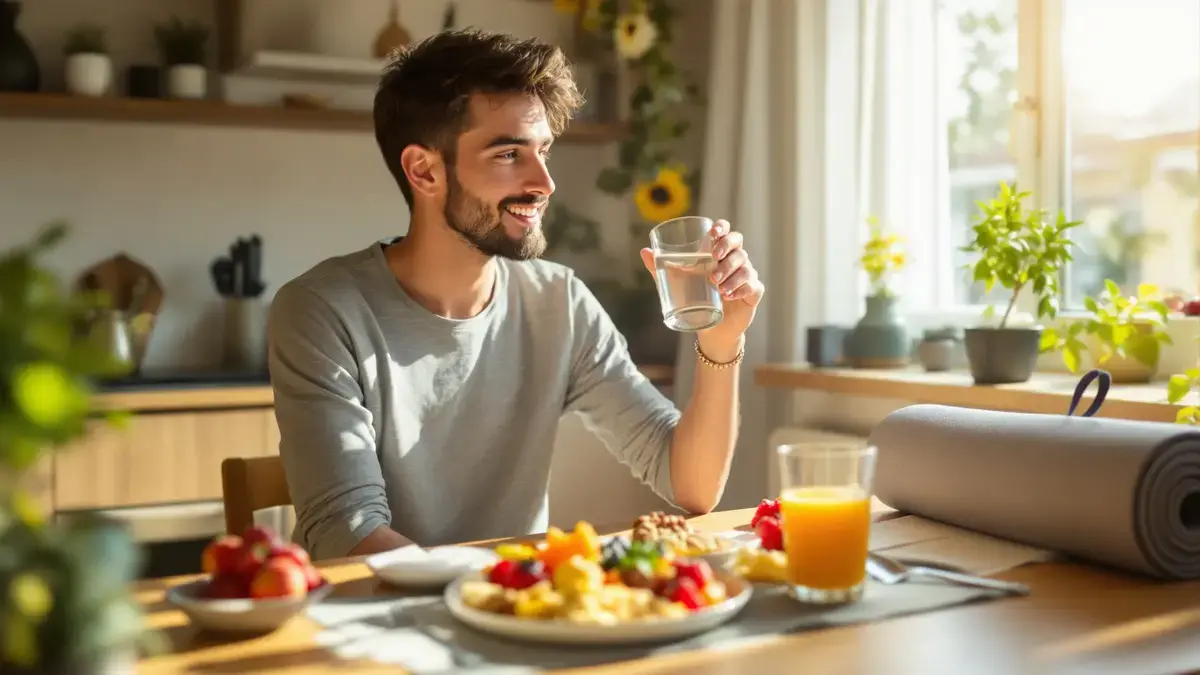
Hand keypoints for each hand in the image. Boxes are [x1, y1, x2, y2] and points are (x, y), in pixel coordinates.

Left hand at [640, 219, 764, 361]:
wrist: (712, 328)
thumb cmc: (696, 298)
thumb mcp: (676, 283)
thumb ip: (662, 268)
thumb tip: (644, 252)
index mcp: (719, 252)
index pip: (726, 232)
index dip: (723, 228)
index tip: (713, 233)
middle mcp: (736, 260)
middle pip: (738, 243)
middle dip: (727, 248)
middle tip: (714, 258)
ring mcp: (747, 275)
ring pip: (745, 266)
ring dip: (730, 273)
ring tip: (717, 286)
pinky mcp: (753, 292)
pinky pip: (753, 286)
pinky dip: (741, 289)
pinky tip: (728, 296)